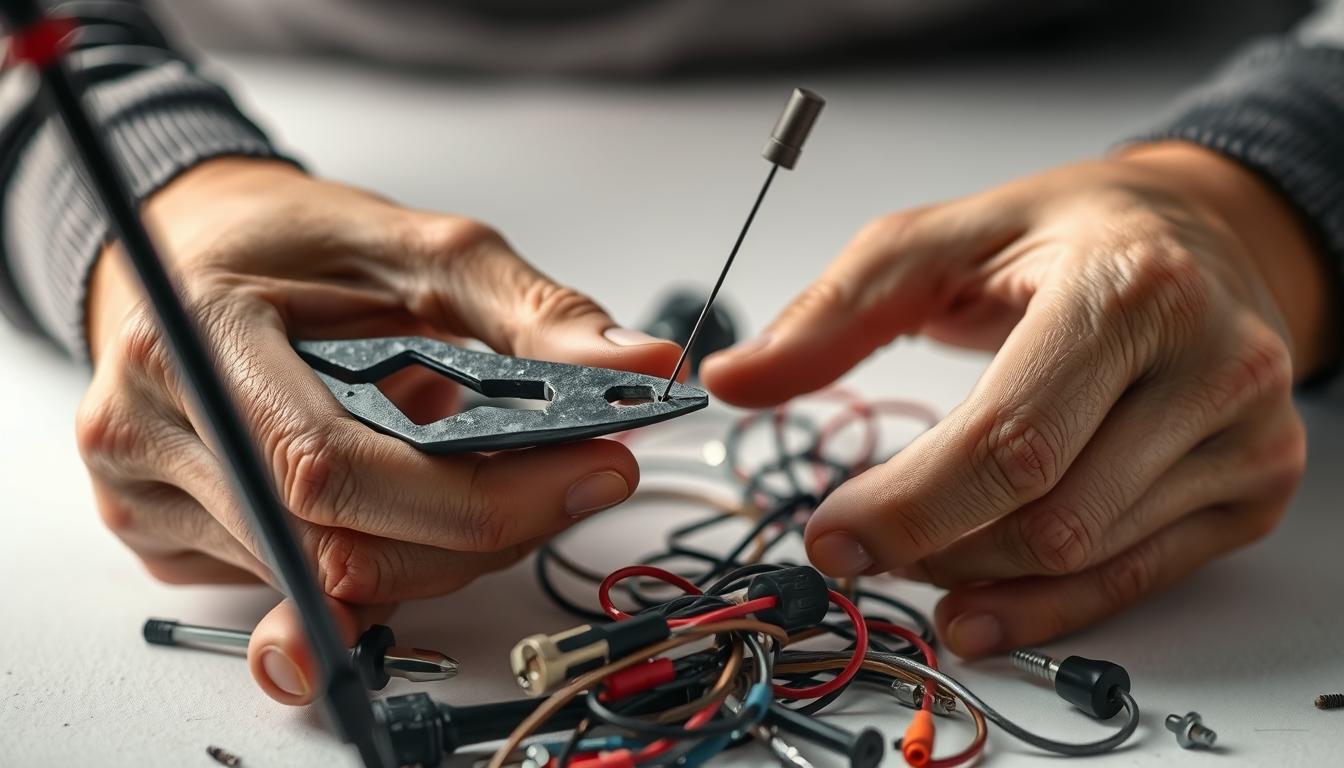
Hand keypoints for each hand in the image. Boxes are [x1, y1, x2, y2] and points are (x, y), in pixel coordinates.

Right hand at [80, 157, 680, 700]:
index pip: (335, 468)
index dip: (478, 498)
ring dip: (444, 547)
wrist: (196, 255)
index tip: (592, 472)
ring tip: (487, 470)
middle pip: (341, 547)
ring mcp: (148, 498)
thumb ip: (533, 314)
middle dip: (485, 531)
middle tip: (572, 479)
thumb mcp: (424, 249)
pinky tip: (417, 502)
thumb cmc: (300, 244)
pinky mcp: (169, 540)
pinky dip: (389, 555)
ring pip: (333, 583)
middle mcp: (152, 430)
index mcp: (197, 336)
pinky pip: (307, 584)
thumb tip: (640, 366)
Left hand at [702, 143, 1333, 656]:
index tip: (829, 534)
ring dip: (974, 571)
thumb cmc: (1065, 235)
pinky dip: (1044, 607)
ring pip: (1082, 555)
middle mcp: (1210, 362)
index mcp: (1127, 288)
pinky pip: (1136, 578)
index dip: (906, 504)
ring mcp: (1245, 433)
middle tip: (856, 542)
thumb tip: (733, 379)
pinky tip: (976, 609)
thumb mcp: (938, 241)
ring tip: (917, 546)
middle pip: (1046, 514)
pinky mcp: (1255, 486)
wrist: (1203, 235)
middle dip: (929, 544)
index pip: (1009, 439)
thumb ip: (832, 314)